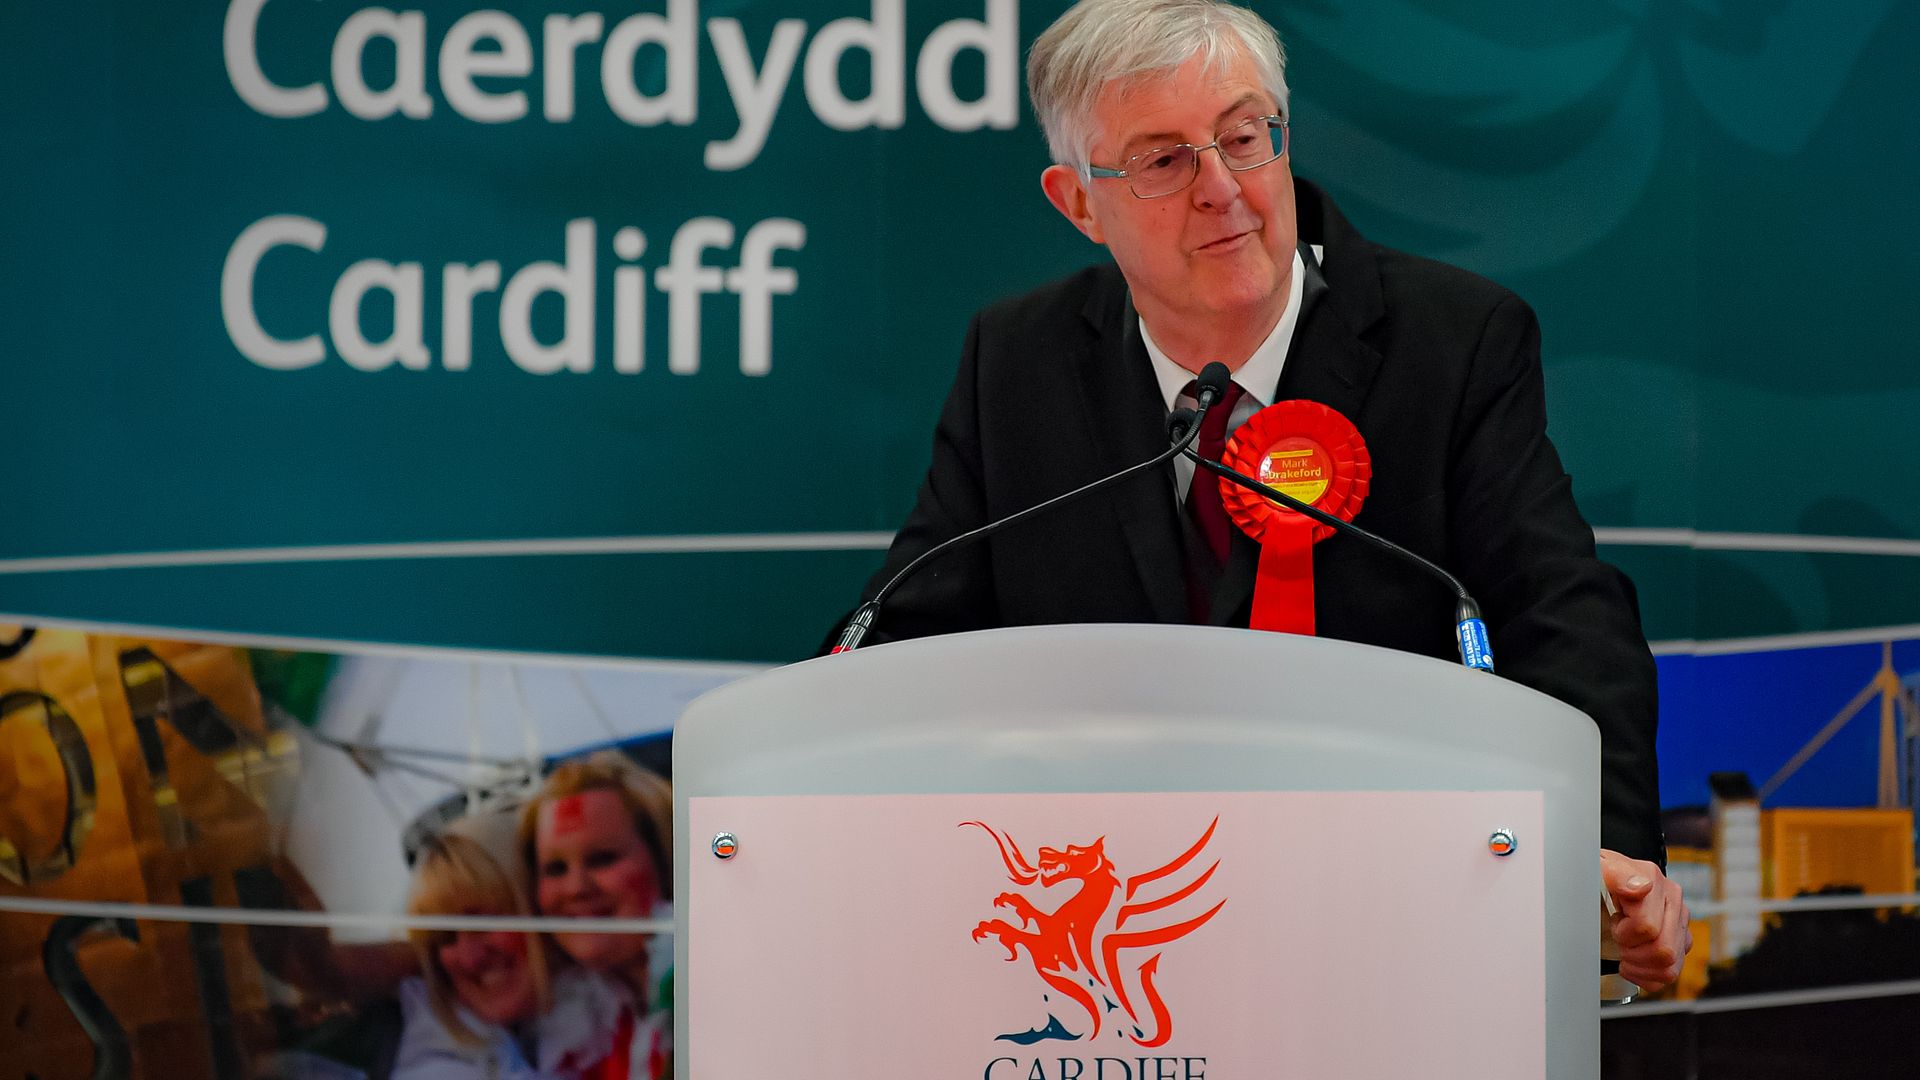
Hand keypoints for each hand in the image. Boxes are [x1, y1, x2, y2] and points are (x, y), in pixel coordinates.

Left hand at [1601, 849, 1690, 992]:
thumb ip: (1617, 874)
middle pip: (1664, 951)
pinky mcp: (1679, 943)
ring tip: (1625, 951)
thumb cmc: (1597, 877)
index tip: (1614, 921)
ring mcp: (1679, 924)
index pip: (1648, 927)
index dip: (1624, 932)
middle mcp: (1673, 902)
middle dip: (1634, 951)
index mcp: (1654, 881)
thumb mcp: (1598, 869)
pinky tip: (1632, 962)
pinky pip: (1669, 975)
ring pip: (1670, 968)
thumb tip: (1641, 887)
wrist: (1599, 884)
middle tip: (1619, 940)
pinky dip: (1646, 976)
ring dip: (1640, 966)